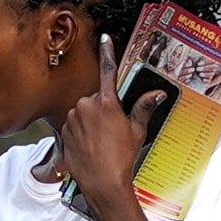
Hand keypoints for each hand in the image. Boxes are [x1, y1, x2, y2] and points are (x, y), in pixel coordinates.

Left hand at [54, 33, 165, 220]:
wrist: (102, 182)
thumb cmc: (121, 157)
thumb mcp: (137, 131)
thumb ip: (144, 108)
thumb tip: (157, 94)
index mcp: (106, 102)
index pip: (108, 70)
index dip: (108, 52)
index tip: (105, 38)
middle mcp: (86, 106)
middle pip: (95, 98)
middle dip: (103, 108)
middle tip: (113, 128)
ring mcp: (72, 118)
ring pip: (83, 112)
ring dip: (91, 120)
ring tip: (102, 140)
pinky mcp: (63, 131)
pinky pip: (74, 125)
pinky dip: (81, 131)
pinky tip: (91, 145)